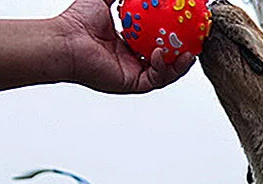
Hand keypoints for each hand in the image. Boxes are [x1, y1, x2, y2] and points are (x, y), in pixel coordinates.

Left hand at [55, 0, 194, 93]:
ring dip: (179, 64)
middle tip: (196, 41)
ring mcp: (134, 73)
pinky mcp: (132, 84)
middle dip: (184, 52)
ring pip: (166, 72)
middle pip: (167, 58)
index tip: (186, 24)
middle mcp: (133, 60)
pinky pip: (155, 78)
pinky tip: (162, 53)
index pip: (158, 38)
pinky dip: (162, 67)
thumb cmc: (77, 20)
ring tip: (189, 52)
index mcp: (128, 42)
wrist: (65, 41)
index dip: (174, 33)